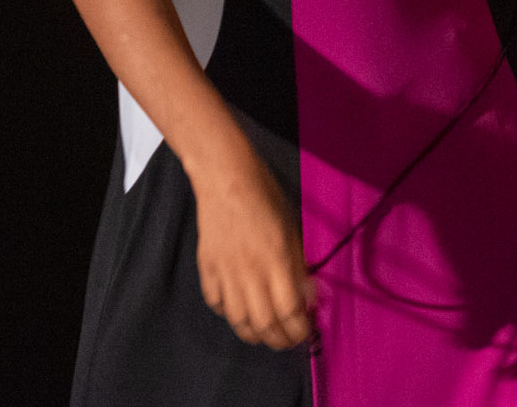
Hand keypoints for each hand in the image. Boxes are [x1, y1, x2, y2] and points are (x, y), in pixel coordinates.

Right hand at [188, 140, 316, 349]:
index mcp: (276, 260)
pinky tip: (237, 310)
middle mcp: (250, 272)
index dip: (299, 329)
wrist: (225, 177)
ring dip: (253, 333)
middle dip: (279, 340)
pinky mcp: (206, 268)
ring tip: (264, 333)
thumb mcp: (292, 226)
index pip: (289, 311)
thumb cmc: (265, 195)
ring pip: (238, 320)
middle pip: (264, 323)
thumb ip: (299, 263)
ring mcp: (225, 272)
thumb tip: (309, 294)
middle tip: (287, 340)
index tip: (305, 332)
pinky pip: (215, 302)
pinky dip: (227, 313)